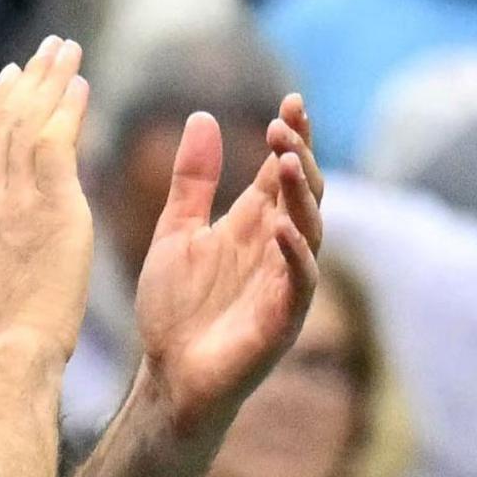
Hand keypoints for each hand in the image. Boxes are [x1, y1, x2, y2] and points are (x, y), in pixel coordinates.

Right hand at [0, 35, 93, 364]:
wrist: (6, 358)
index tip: (4, 84)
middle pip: (1, 124)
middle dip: (22, 83)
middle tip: (41, 54)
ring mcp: (17, 203)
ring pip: (29, 124)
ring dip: (48, 82)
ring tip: (66, 52)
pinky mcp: (54, 209)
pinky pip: (59, 143)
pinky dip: (68, 110)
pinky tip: (81, 86)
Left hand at [132, 95, 324, 439]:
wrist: (167, 375)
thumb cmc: (174, 309)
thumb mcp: (176, 232)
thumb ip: (191, 181)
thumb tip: (202, 116)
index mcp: (253, 224)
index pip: (280, 172)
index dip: (291, 137)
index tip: (290, 101)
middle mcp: (276, 248)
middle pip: (302, 192)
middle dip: (298, 156)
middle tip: (285, 124)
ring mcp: (283, 282)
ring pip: (309, 230)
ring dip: (300, 196)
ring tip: (285, 162)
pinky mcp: (282, 319)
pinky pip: (298, 281)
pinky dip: (293, 254)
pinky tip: (281, 227)